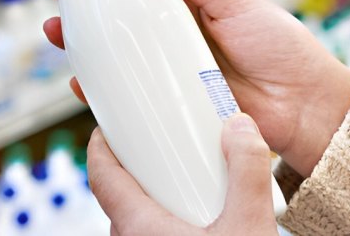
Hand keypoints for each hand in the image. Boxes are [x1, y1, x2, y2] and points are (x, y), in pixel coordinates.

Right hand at [32, 0, 349, 175]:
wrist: (305, 103)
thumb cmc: (278, 45)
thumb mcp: (232, 0)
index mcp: (187, 8)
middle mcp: (173, 39)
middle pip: (116, 21)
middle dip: (78, 8)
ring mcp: (170, 73)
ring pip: (116, 59)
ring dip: (81, 47)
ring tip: (56, 33)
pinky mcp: (172, 106)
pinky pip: (131, 99)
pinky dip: (104, 94)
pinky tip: (82, 84)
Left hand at [88, 113, 278, 234]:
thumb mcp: (249, 224)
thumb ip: (247, 172)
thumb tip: (241, 127)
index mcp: (138, 226)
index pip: (101, 176)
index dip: (100, 146)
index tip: (108, 125)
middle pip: (118, 193)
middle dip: (134, 165)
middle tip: (155, 143)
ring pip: (135, 216)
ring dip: (152, 192)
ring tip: (181, 174)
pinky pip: (153, 232)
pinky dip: (165, 214)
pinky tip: (198, 211)